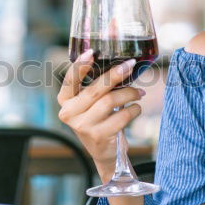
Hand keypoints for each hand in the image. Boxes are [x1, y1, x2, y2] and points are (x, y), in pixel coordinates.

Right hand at [58, 50, 144, 177]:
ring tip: (139, 92)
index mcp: (65, 101)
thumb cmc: (100, 119)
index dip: (80, 66)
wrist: (104, 151)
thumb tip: (121, 63)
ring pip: (110, 101)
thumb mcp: (92, 103)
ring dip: (129, 93)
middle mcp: (69, 113)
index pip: (69, 80)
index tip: (91, 52)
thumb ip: (98, 86)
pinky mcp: (98, 136)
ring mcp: (82, 126)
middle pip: (95, 89)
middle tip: (130, 65)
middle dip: (115, 75)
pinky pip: (121, 116)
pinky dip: (133, 109)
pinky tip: (136, 108)